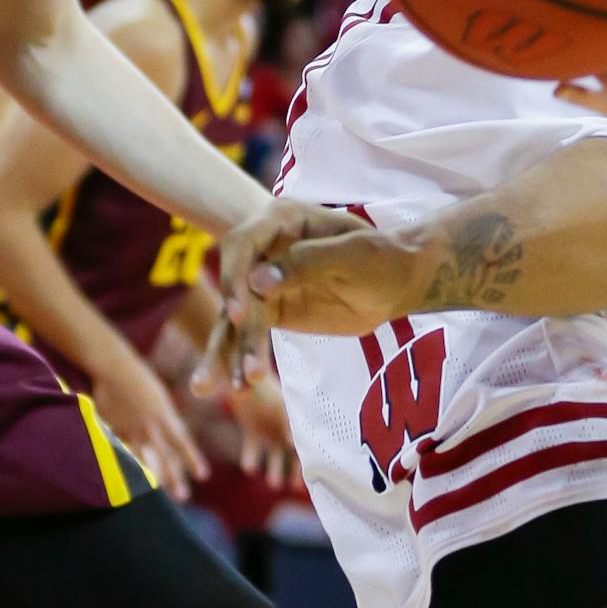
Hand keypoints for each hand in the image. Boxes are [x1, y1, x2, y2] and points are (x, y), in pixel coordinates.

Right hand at [92, 353, 207, 500]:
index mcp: (166, 414)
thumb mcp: (158, 397)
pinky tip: (126, 481)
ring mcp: (131, 428)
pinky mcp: (113, 429)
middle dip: (174, 477)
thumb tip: (168, 431)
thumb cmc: (139, 378)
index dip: (192, 459)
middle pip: (165, 456)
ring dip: (150, 476)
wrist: (116, 368)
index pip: (183, 442)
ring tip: (155, 493)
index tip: (203, 476)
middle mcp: (151, 425)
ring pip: (143, 458)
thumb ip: (162, 417)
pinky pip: (120, 450)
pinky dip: (123, 464)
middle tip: (184, 497)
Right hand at [193, 201, 376, 396]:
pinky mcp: (270, 310)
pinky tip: (238, 386)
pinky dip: (241, 360)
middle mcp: (264, 249)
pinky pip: (247, 335)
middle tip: (243, 365)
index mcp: (283, 220)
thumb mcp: (354, 254)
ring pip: (234, 317)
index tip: (243, 314)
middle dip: (231, 326)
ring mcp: (264, 282)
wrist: (399, 282)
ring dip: (224, 352)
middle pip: (233, 286)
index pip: (243, 244)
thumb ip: (308, 262)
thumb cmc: (382, 257)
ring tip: (207, 387)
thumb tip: (258, 281)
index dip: (235, 277)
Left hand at [224, 371, 300, 490]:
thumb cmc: (248, 365)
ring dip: (276, 468)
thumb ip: (255, 377)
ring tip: (274, 483)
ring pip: (276, 454)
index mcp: (289, 405)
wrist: (235, 366)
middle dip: (297, 465)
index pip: (299, 426)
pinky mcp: (252, 432)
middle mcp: (282, 419)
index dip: (300, 438)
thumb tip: (255, 378)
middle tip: (298, 484)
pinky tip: (248, 467)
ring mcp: (268, 427)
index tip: (298, 449)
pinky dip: (251, 458)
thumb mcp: (253, 372)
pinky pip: (253, 449)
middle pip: (294, 447)